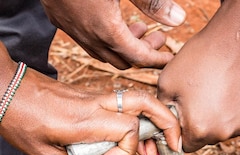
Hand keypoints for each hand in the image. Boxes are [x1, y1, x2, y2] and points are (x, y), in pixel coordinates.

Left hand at [0, 46, 180, 154]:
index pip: (129, 130)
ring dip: (154, 123)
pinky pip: (125, 104)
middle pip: (146, 102)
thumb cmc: (20, 121)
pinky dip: (138, 120)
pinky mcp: (93, 95)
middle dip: (167, 122)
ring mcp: (96, 96)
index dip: (127, 152)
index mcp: (85, 120)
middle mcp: (95, 103)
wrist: (3, 89)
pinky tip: (134, 141)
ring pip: (140, 100)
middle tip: (175, 146)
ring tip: (154, 153)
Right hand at [40, 0, 185, 69]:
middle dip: (143, 54)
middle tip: (158, 39)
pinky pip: (85, 39)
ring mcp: (70, 28)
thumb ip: (152, 2)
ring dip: (122, 46)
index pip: (139, 58)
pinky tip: (109, 20)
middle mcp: (87, 36)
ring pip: (102, 52)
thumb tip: (178, 20)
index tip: (170, 59)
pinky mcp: (58, 17)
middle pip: (121, 60)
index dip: (157, 60)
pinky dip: (103, 38)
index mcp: (106, 30)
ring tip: (137, 29)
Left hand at [157, 0, 239, 151]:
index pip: (185, 146)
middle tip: (205, 94)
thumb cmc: (202, 55)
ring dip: (223, 116)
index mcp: (199, 129)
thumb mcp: (167, 81)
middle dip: (203, 122)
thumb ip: (164, 111)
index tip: (187, 113)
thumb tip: (167, 128)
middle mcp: (223, 134)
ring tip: (222, 87)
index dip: (183, 130)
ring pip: (227, 130)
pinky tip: (238, 88)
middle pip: (208, 139)